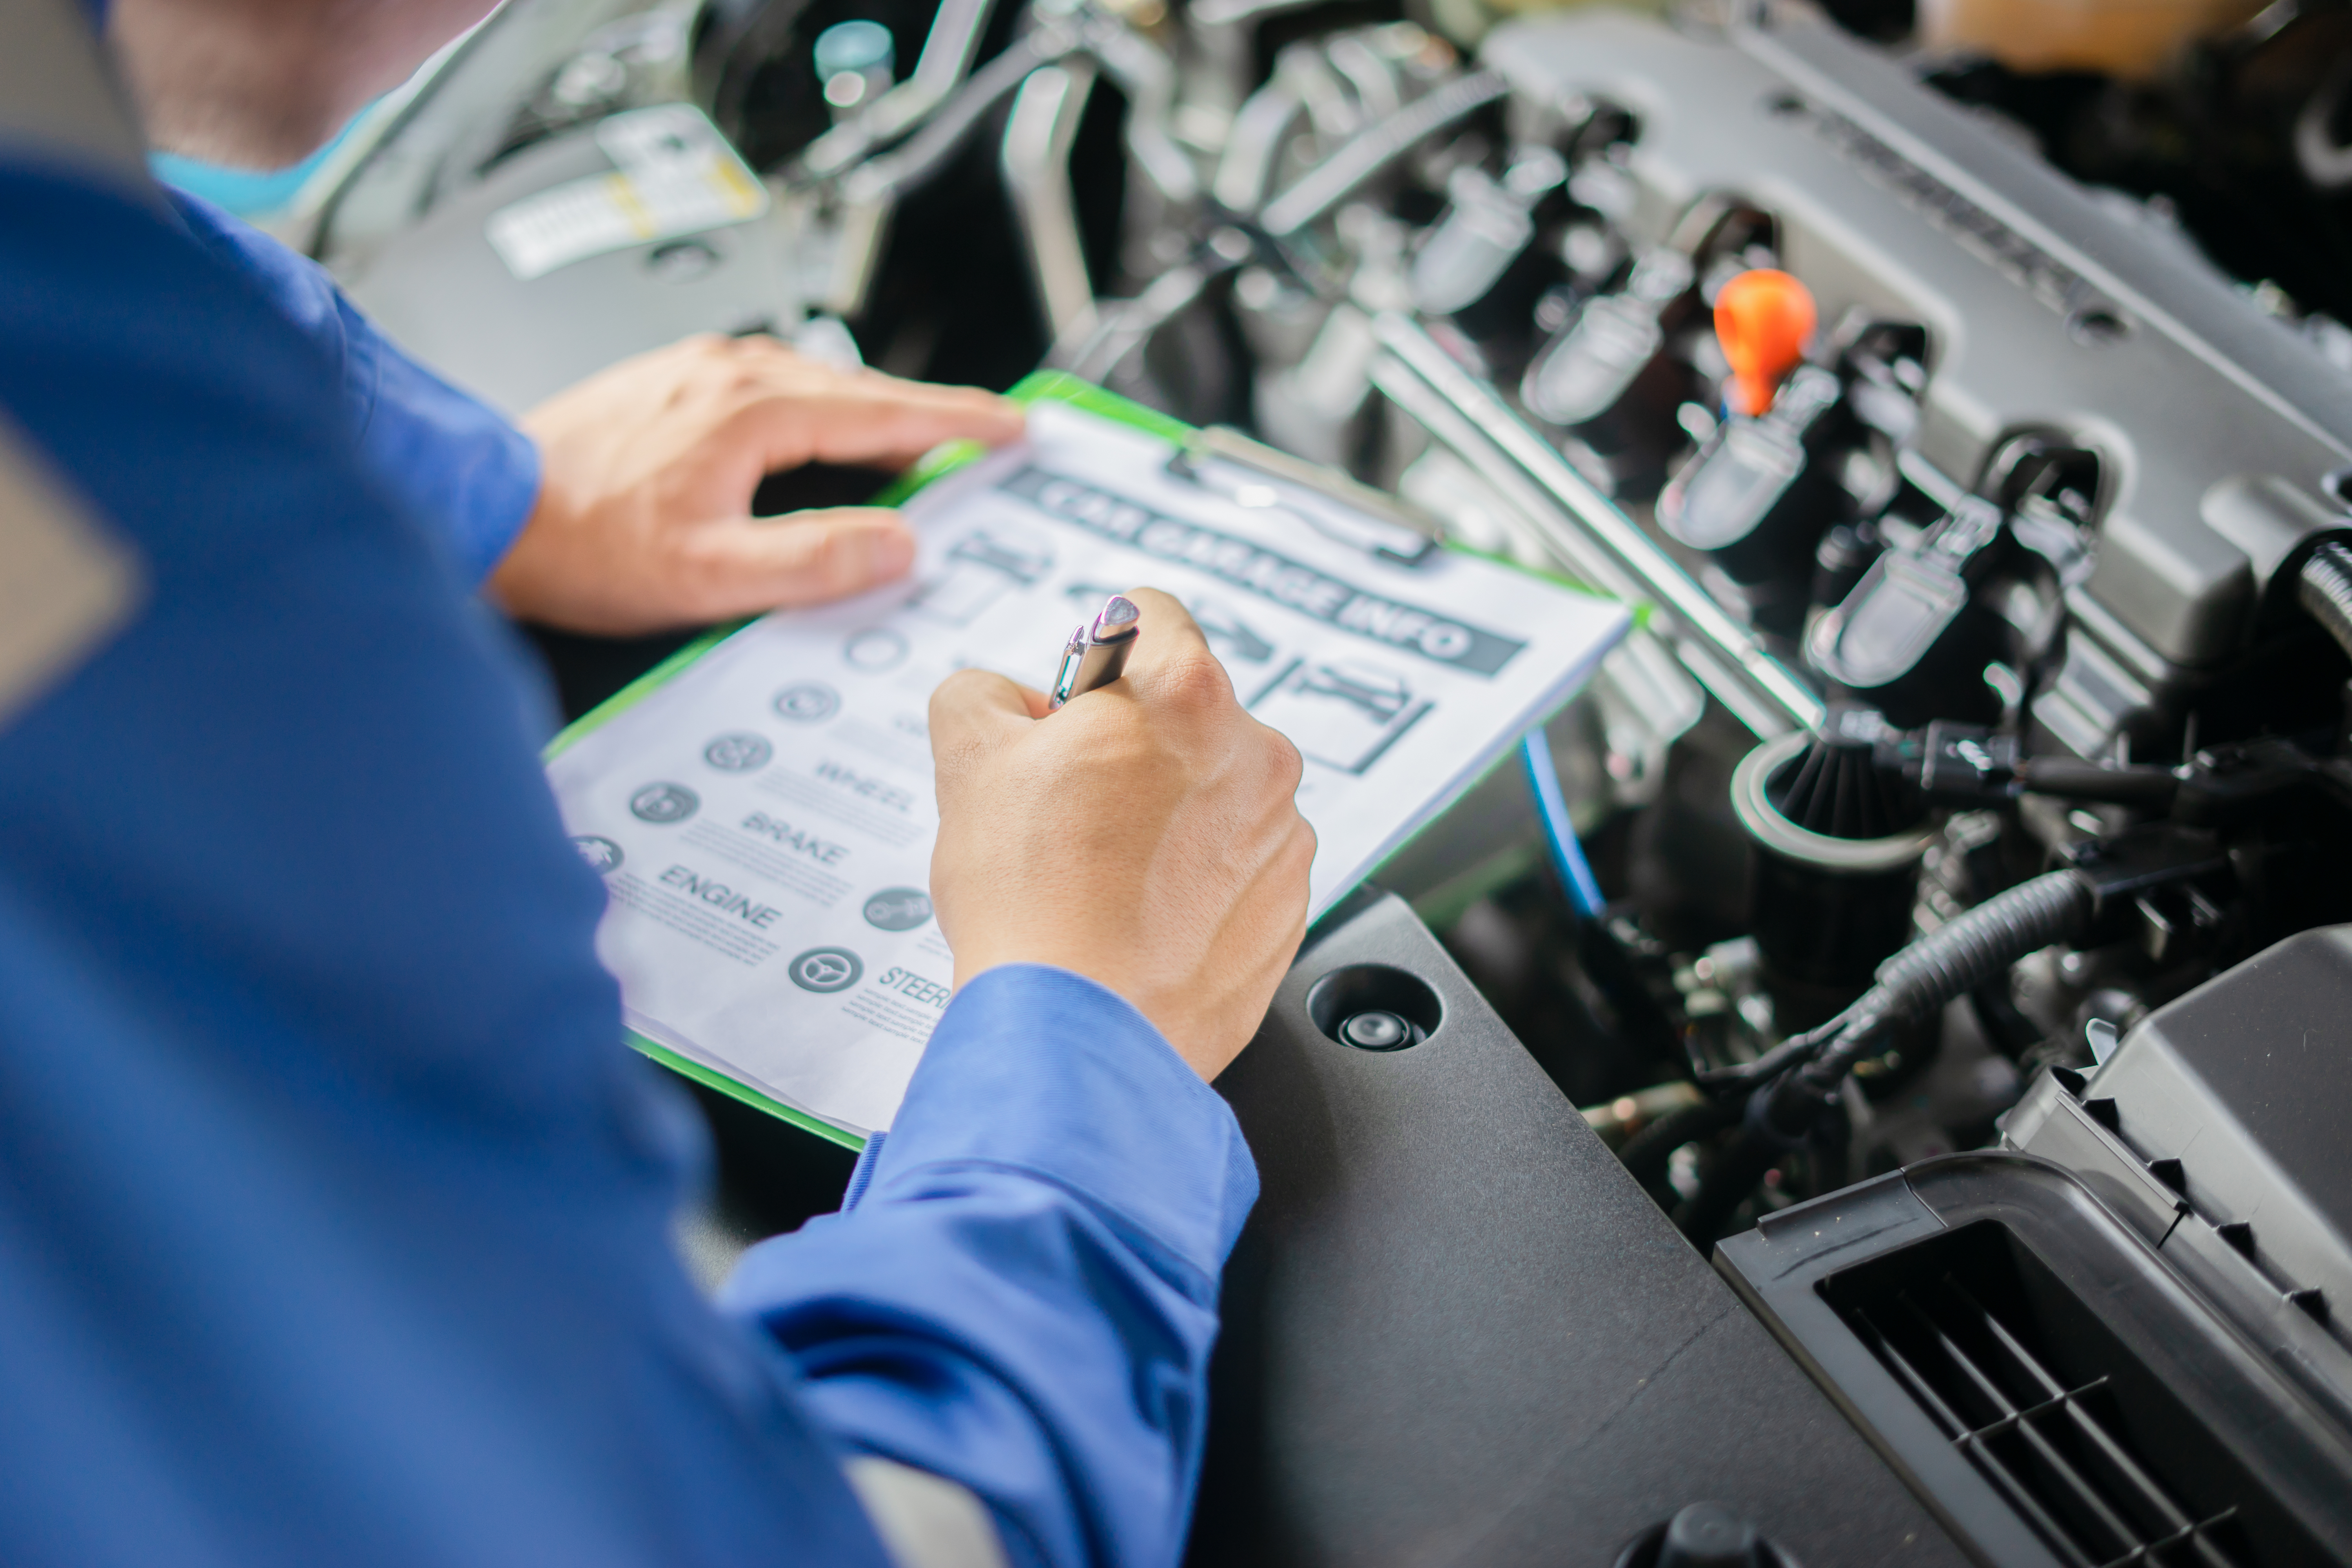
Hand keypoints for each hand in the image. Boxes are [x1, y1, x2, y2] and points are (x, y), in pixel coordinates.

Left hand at [489, 334, 1023, 633]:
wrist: (478, 510)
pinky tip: (816, 444)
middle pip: (855, 392)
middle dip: (924, 417)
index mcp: (750, 410)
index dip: (958, 422)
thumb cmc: (578, 544)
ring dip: (867, 417)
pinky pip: (769, 393)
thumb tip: (897, 545)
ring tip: (910, 449)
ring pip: (812, 389)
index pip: (884, 411)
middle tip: (981, 439)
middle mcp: (726, 374)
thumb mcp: (706, 575)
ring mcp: (693, 374)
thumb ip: (810, 560)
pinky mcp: (667, 389)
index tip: (1011, 427)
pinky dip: (815, 416)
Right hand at [927, 590, 1315, 1079]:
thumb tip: (1013, 701)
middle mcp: (1257, 754)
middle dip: (1130, 747)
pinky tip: (1138, 916)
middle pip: (1185, 715)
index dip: (1095, 656)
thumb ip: (985, 691)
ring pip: (1214, 795)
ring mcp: (1283, 836)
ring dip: (1166, 817)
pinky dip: (1195, 883)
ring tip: (1102, 875)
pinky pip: (1238, 867)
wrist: (1078, 1031)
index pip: (1149, 616)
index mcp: (1187, 693)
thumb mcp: (967, 756)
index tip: (1075, 704)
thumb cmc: (1031, 897)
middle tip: (1072, 808)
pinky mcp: (1290, 908)